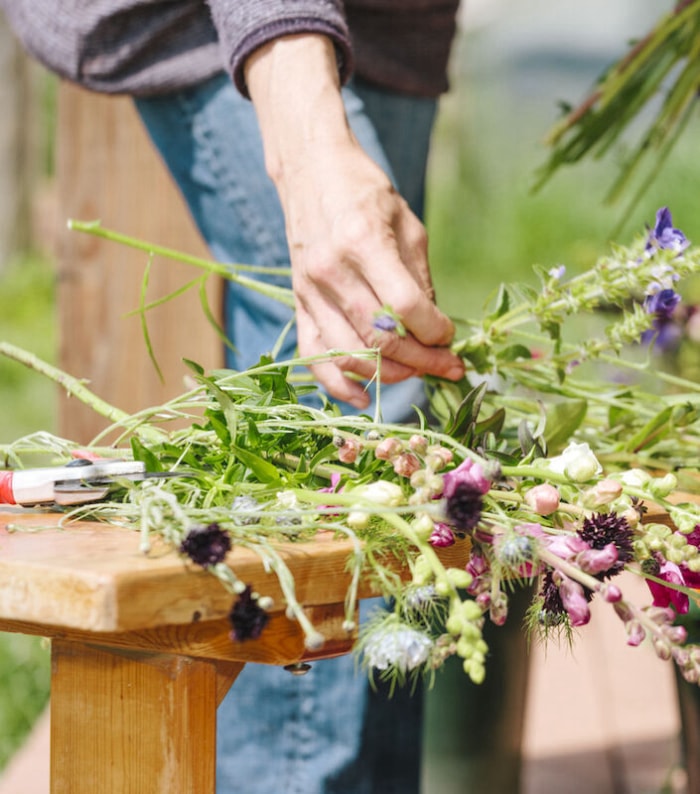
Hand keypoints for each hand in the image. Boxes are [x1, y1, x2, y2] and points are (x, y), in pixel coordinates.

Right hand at [246, 35, 464, 407]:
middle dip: (421, 360)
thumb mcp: (407, 223)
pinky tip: (365, 397)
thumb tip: (435, 331)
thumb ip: (420, 279)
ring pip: (351, 353)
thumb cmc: (366, 193)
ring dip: (390, 373)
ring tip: (416, 371)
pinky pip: (314, 356)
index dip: (435, 331)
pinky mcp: (298, 303)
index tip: (451, 337)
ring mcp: (309, 290)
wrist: (310, 172)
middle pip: (379, 336)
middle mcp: (330, 270)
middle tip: (446, 365)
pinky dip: (338, 384)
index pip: (405, 306)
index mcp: (363, 241)